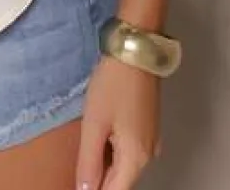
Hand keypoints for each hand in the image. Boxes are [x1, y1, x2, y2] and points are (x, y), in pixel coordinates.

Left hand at [75, 54, 161, 189]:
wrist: (135, 52)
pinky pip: (128, 150)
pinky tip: (99, 135)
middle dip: (98, 178)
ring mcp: (151, 141)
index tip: (77, 180)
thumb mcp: (94, 124)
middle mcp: (149, 156)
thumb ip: (89, 162)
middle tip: (79, 160)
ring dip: (104, 163)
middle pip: (120, 180)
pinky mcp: (148, 128)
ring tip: (86, 144)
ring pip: (124, 166)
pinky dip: (112, 149)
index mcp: (136, 159)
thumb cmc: (113, 85)